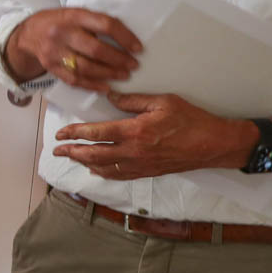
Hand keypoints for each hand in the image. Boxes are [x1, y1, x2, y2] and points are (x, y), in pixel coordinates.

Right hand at [6, 8, 142, 90]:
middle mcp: (62, 33)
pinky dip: (91, 85)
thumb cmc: (58, 22)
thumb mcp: (74, 13)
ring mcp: (54, 51)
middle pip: (96, 49)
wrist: (27, 33)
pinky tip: (105, 87)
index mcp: (73, 16)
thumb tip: (124, 37)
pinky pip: (73, 79)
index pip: (105, 25)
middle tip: (133, 65)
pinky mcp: (50, 66)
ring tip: (123, 75)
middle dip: (119, 59)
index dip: (125, 37)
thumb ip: (94, 22)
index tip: (138, 48)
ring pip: (85, 67)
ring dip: (108, 73)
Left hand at [53, 92, 258, 178]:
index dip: (74, 134)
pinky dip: (103, 173)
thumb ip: (133, 100)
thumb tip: (110, 96)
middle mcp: (133, 152)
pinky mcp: (148, 172)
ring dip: (84, 163)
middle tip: (56, 150)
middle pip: (93, 154)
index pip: (95, 133)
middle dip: (71, 152)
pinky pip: (119, 176)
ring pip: (103, 168)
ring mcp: (140, 165)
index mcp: (135, 132)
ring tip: (71, 158)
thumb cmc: (191, 120)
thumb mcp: (163, 101)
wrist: (214, 144)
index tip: (60, 133)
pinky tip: (96, 169)